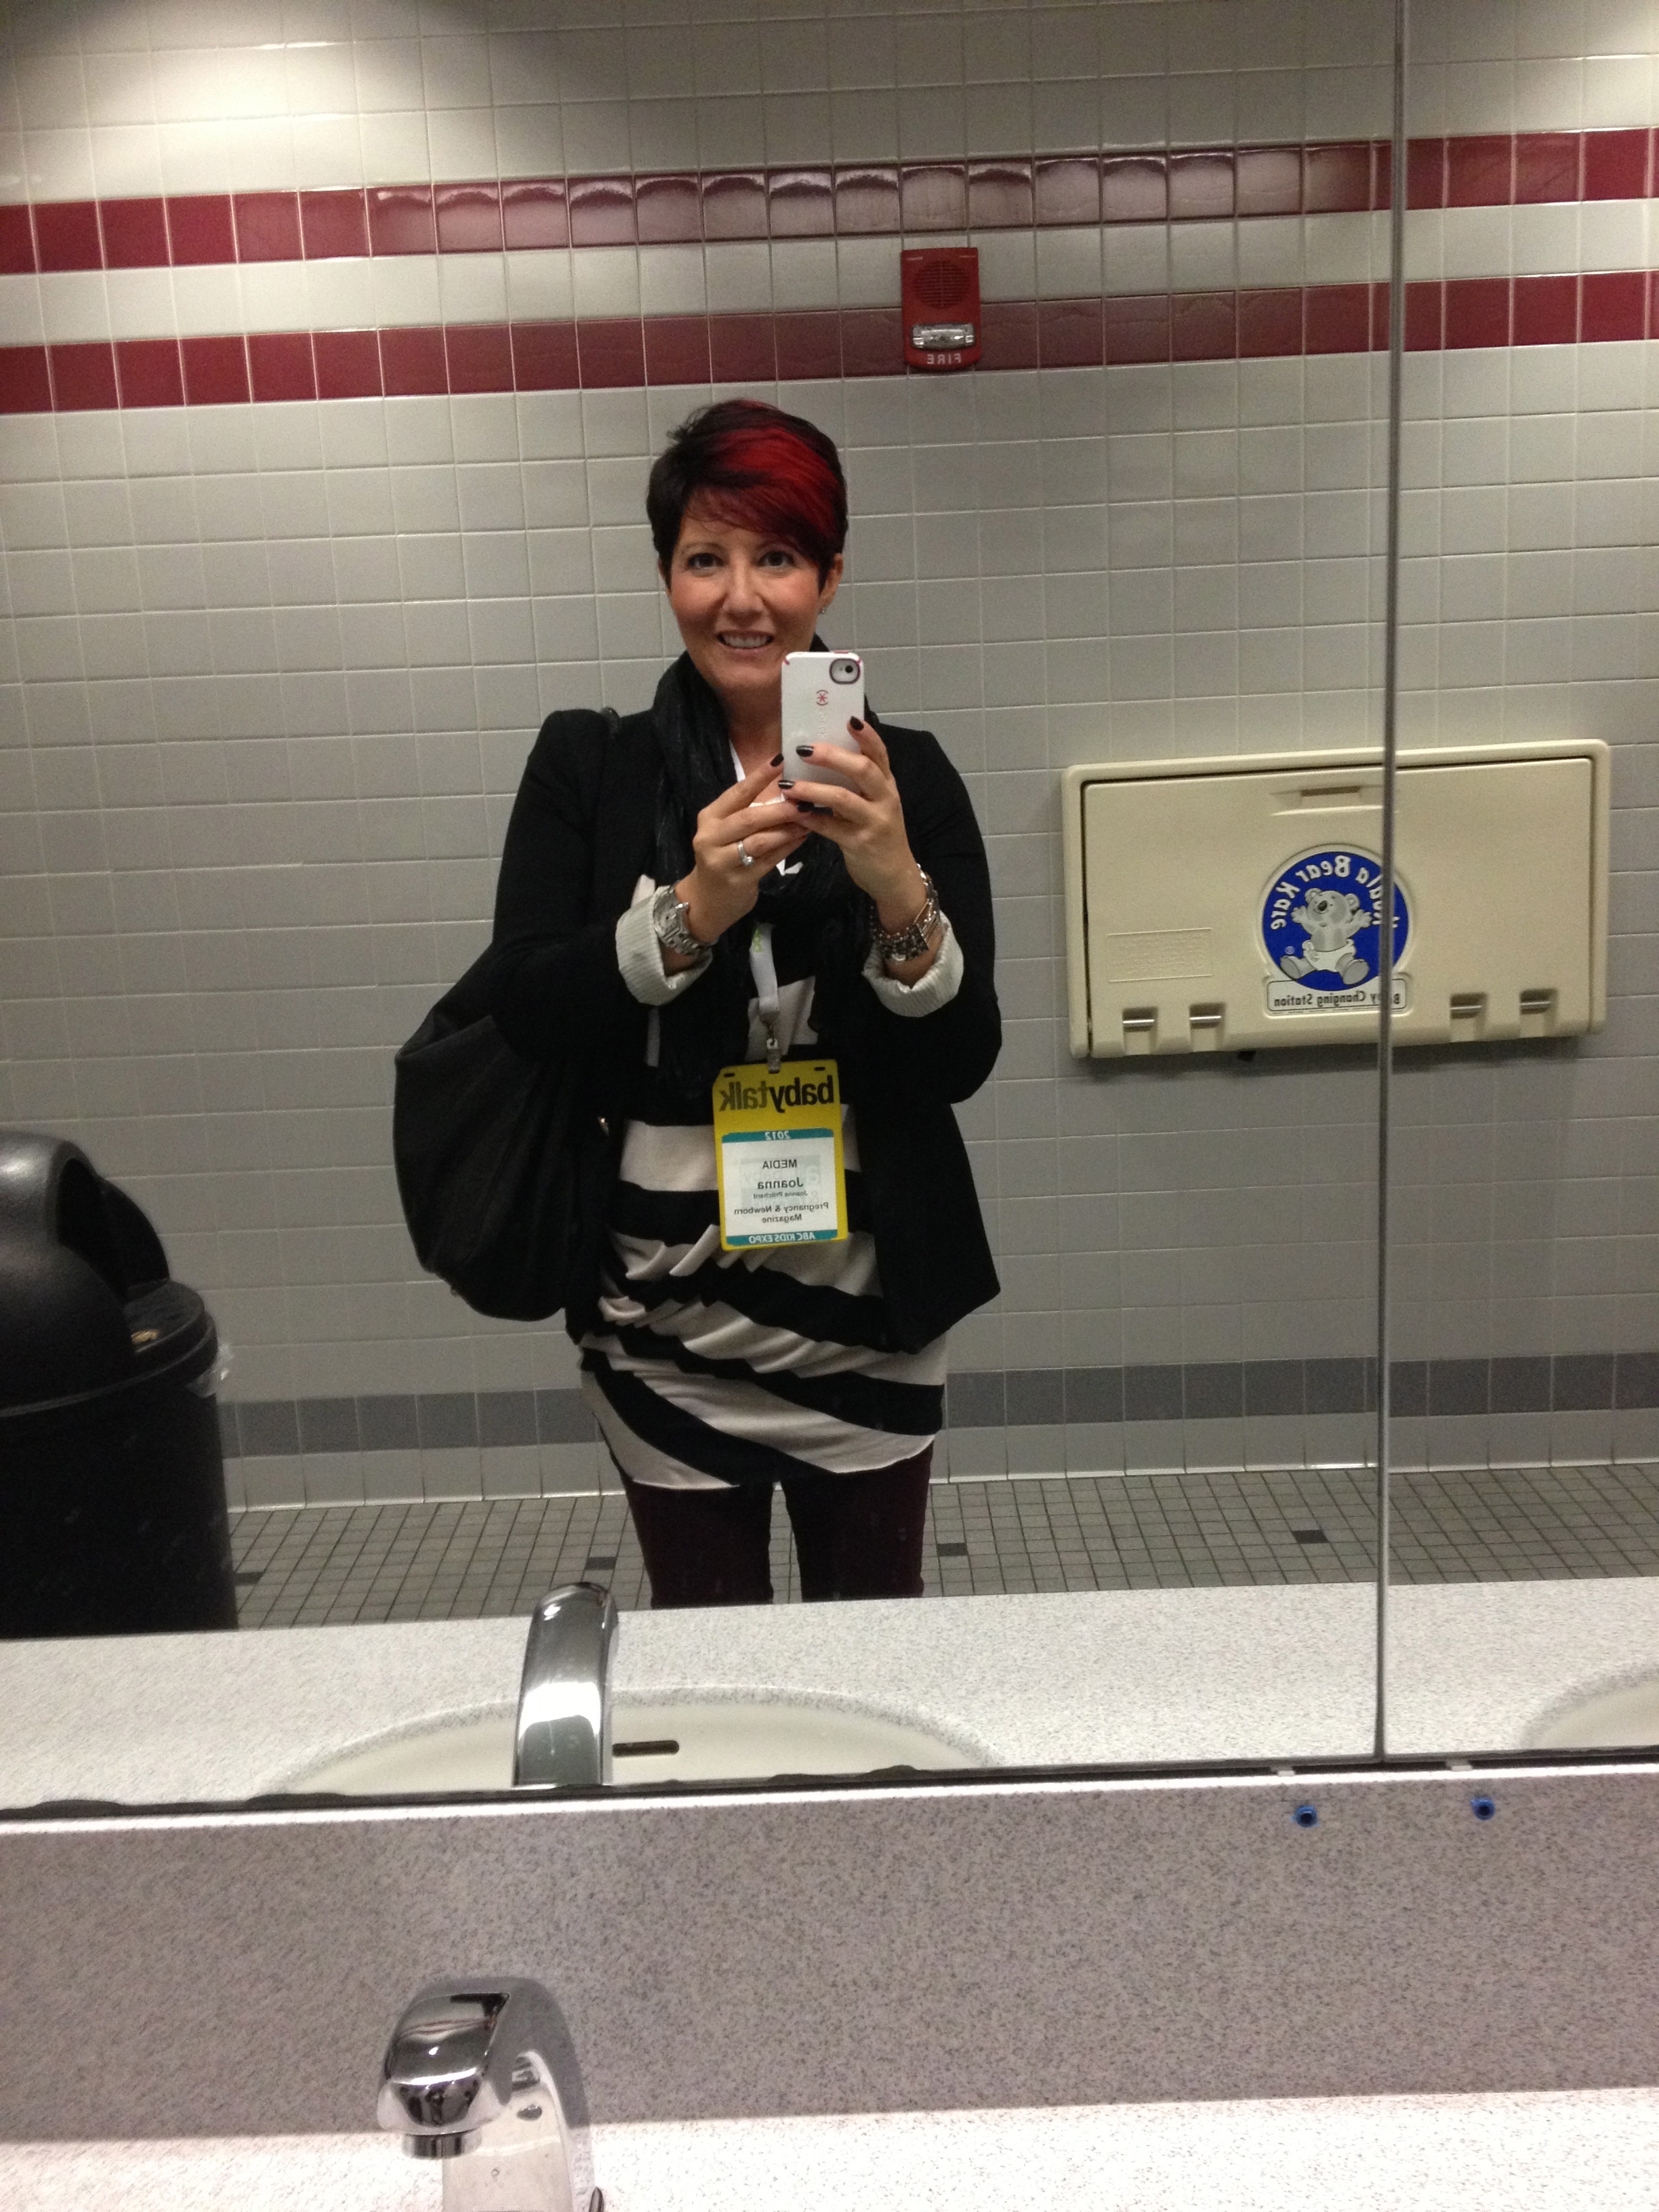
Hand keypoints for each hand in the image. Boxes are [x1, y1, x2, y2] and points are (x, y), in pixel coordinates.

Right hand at [673, 755, 807, 953]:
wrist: (707, 900)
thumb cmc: (722, 856)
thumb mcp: (727, 830)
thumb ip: (749, 810)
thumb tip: (786, 787)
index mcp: (709, 817)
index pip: (736, 793)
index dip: (758, 777)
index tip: (780, 760)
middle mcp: (710, 837)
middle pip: (749, 818)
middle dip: (780, 808)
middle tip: (805, 799)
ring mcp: (721, 861)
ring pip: (759, 841)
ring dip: (786, 830)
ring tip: (808, 820)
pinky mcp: (737, 881)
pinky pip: (767, 861)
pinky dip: (787, 848)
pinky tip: (802, 839)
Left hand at [780, 720, 926, 930]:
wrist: (895, 878)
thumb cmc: (879, 835)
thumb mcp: (875, 805)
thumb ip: (856, 784)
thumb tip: (822, 756)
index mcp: (887, 785)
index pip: (880, 754)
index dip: (867, 736)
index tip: (848, 719)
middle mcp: (885, 800)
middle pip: (863, 770)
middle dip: (832, 756)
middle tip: (804, 749)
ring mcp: (874, 822)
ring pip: (844, 799)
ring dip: (813, 790)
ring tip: (788, 785)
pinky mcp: (860, 844)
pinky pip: (832, 828)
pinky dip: (811, 819)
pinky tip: (794, 813)